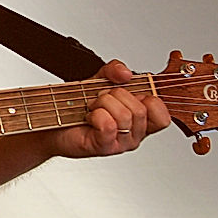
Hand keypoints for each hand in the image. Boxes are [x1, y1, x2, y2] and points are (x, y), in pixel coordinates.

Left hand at [45, 60, 171, 158]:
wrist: (54, 118)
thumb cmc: (80, 104)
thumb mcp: (100, 80)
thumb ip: (115, 70)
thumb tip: (126, 73)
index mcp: (141, 120)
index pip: (163, 116)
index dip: (149, 100)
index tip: (129, 93)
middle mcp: (134, 134)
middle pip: (140, 111)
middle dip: (115, 96)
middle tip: (100, 99)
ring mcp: (120, 143)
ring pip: (124, 116)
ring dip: (102, 105)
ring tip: (92, 108)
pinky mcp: (104, 147)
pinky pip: (108, 126)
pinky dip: (96, 115)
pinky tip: (89, 117)